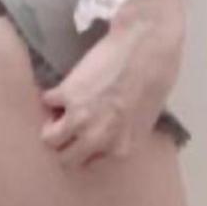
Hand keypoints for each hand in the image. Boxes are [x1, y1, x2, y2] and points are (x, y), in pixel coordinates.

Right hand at [39, 0, 185, 169]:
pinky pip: (47, 101)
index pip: (93, 161)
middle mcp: (98, 139)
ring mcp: (80, 119)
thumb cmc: (158, 74)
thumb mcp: (147, 114)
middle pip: (67, 158)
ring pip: (49, 138)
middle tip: (67, 127)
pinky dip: (52, 94)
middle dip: (66, 144)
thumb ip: (126, 129)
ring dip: (52, 125)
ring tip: (58, 111)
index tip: (86, 134)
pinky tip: (61, 86)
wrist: (146, 44)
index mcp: (121, 147)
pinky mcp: (67, 94)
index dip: (88, 145)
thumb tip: (114, 125)